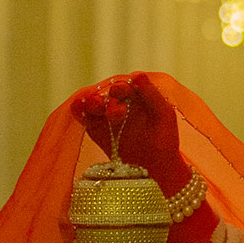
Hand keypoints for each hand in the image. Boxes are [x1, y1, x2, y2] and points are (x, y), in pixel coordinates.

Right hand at [71, 72, 186, 189]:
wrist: (156, 167)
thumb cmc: (164, 138)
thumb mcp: (163, 115)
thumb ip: (151, 95)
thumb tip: (137, 75)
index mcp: (136, 96)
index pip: (125, 86)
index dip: (121, 87)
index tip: (120, 91)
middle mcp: (119, 102)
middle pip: (106, 93)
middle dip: (107, 96)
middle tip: (110, 107)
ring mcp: (105, 116)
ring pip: (93, 103)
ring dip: (92, 101)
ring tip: (96, 106)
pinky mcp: (95, 129)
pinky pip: (83, 117)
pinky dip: (79, 110)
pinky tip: (79, 107)